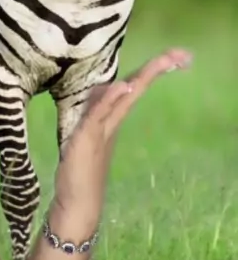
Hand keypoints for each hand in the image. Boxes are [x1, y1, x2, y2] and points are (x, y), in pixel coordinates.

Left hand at [50, 48, 192, 237]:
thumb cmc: (79, 171)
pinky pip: (100, 114)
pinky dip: (112, 98)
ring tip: (164, 60)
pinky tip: (123, 86)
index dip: (150, 70)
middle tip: (182, 55)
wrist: (78, 204)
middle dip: (156, 69)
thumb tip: (108, 89)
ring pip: (124, 98)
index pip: (132, 88)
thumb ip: (95, 112)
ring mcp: (102, 130)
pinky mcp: (87, 139)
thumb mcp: (85, 132)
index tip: (174, 56)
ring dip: (142, 77)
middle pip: (136, 88)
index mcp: (112, 119)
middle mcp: (112, 122)